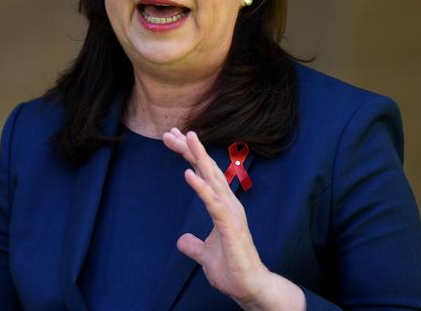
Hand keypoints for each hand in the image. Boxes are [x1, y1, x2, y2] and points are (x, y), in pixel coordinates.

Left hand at [162, 128, 267, 305]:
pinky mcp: (230, 224)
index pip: (204, 174)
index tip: (173, 140)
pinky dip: (201, 187)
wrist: (249, 287)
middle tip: (171, 132)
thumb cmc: (231, 268)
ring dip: (198, 157)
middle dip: (190, 149)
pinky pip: (212, 202)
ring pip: (213, 178)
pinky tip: (188, 174)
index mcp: (223, 205)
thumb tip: (182, 241)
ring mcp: (230, 211)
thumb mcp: (204, 254)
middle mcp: (228, 203)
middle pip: (207, 169)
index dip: (189, 156)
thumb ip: (194, 245)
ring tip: (186, 138)